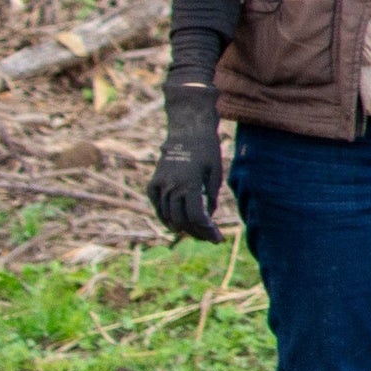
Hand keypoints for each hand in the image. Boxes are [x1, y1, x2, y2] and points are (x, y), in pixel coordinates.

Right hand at [148, 77, 224, 241]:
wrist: (187, 132)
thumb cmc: (207, 151)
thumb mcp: (216, 173)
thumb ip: (211, 196)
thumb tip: (207, 217)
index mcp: (190, 184)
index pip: (196, 217)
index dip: (207, 231)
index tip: (217, 238)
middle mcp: (172, 187)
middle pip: (182, 220)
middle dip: (197, 232)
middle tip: (210, 238)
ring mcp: (160, 185)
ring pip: (168, 216)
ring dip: (182, 228)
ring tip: (196, 233)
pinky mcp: (153, 183)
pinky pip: (157, 206)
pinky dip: (165, 218)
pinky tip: (176, 225)